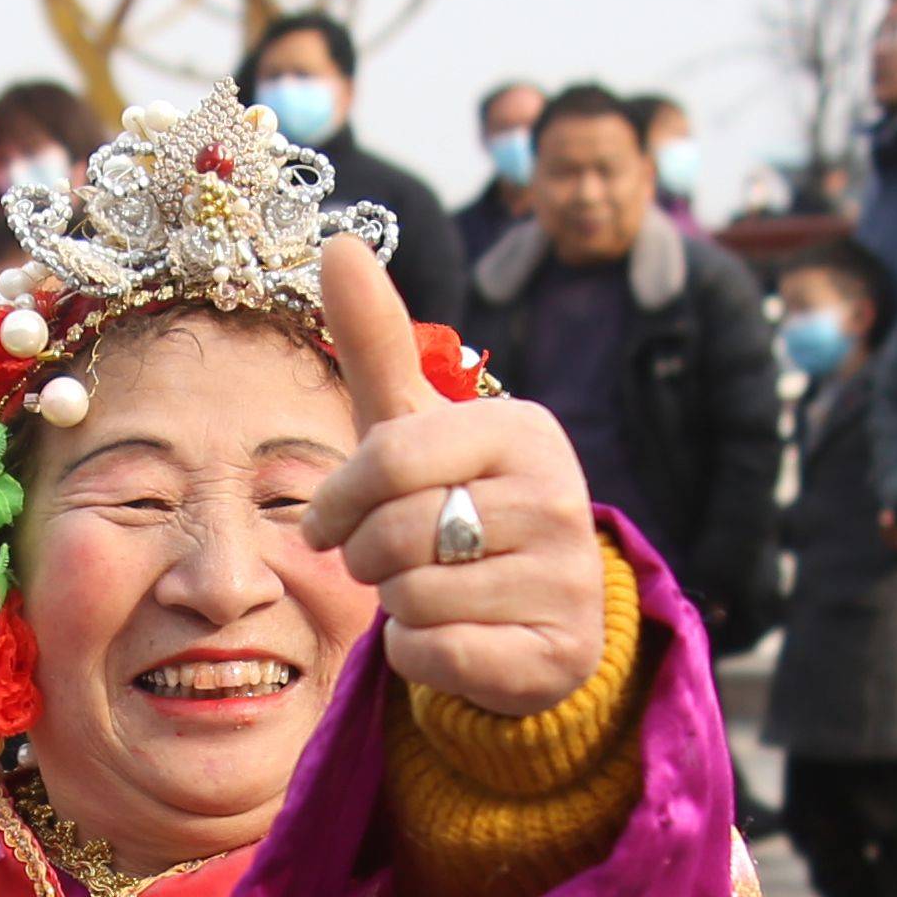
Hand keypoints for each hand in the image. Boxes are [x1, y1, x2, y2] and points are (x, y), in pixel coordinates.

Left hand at [294, 238, 608, 717]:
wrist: (535, 616)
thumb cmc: (458, 507)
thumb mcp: (415, 427)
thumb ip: (378, 342)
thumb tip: (340, 240)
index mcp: (522, 431)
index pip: (389, 458)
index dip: (337, 499)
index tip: (328, 521)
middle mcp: (560, 497)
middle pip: (393, 535)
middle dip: (368, 558)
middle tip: (393, 560)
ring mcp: (568, 578)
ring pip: (413, 600)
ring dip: (398, 607)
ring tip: (433, 592)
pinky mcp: (558, 654)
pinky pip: (436, 655)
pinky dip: (419, 656)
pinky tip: (452, 636)